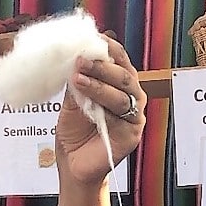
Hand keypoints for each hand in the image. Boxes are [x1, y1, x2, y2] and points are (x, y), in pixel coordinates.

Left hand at [55, 35, 146, 184]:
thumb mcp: (72, 101)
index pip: (118, 59)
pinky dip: (104, 104)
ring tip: (78, 77)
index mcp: (118, 85)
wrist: (73, 166)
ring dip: (100, 82)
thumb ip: (78, 81)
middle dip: (101, 63)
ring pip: (123, 91)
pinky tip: (88, 101)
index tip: (89, 39)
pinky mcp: (132, 132)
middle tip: (80, 58)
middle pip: (122, 72)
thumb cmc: (74, 134)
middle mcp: (129, 96)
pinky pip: (122, 113)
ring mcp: (133, 114)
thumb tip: (76, 56)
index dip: (106, 48)